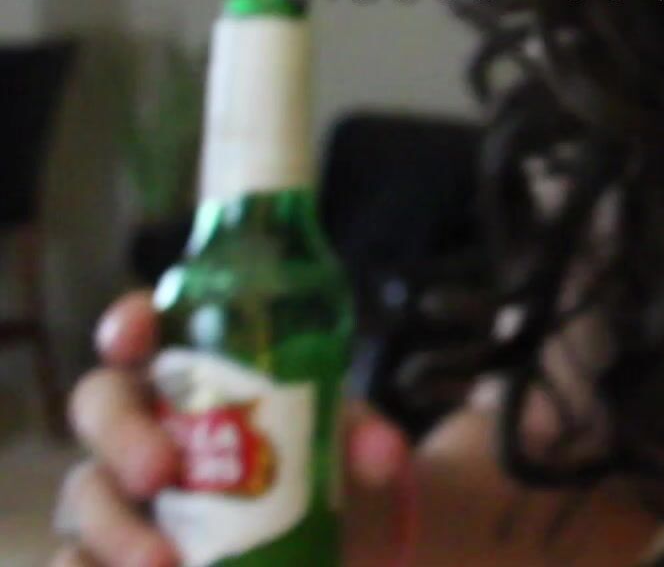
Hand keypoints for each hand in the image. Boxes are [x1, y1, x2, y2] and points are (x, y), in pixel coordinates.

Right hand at [52, 290, 414, 566]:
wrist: (340, 531)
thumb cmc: (323, 460)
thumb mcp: (350, 442)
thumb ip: (365, 439)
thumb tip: (382, 454)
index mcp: (188, 372)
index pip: (141, 332)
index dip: (128, 324)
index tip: (136, 333)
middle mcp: (142, 422)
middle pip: (101, 408)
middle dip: (122, 436)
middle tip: (158, 473)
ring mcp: (122, 490)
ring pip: (85, 496)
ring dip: (114, 531)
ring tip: (162, 565)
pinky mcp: (115, 551)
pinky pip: (78, 560)